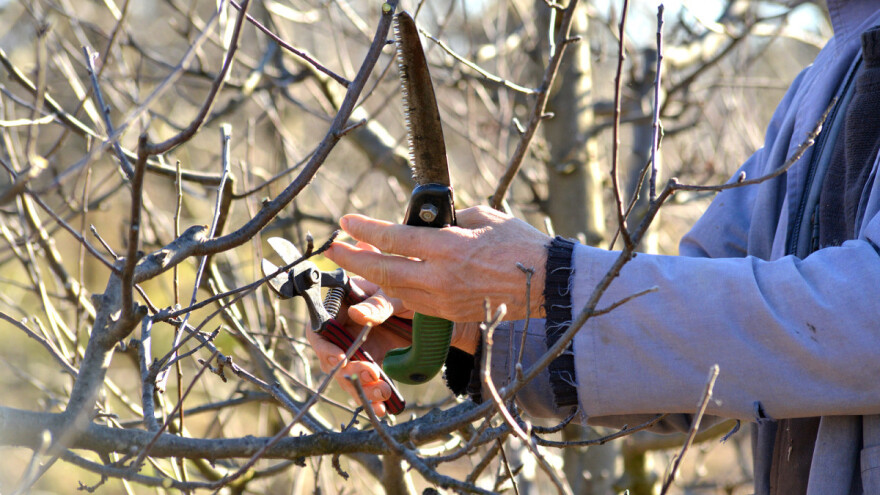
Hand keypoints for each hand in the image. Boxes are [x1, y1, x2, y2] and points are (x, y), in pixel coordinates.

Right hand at [306, 273, 409, 416]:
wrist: (432, 314)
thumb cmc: (409, 292)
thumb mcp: (395, 295)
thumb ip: (378, 305)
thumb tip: (356, 314)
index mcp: (341, 306)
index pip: (319, 329)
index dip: (324, 346)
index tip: (340, 358)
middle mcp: (343, 329)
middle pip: (331, 358)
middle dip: (350, 371)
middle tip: (372, 373)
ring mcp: (355, 349)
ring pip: (348, 376)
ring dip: (362, 388)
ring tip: (382, 393)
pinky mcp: (369, 364)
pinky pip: (364, 384)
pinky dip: (371, 397)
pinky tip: (382, 407)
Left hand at [325, 205, 548, 322]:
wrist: (548, 284)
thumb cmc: (521, 244)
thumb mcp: (484, 217)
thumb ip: (450, 220)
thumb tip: (428, 222)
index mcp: (448, 247)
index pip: (393, 237)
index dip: (364, 230)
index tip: (345, 222)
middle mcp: (440, 276)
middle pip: (384, 270)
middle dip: (353, 259)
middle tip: (333, 248)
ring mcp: (444, 299)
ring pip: (395, 290)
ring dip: (370, 277)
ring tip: (353, 264)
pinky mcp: (451, 314)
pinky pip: (415, 302)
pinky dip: (397, 290)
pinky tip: (388, 281)